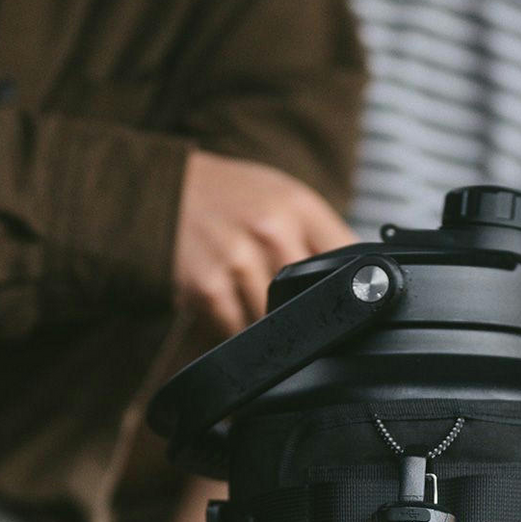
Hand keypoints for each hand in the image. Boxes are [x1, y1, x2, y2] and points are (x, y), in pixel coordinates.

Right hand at [172, 151, 354, 337]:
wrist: (160, 191)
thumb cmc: (228, 199)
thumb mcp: (281, 198)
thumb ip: (319, 236)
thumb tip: (360, 285)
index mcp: (298, 206)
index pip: (349, 258)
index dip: (355, 286)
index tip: (351, 301)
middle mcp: (271, 229)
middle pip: (314, 299)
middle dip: (307, 311)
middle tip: (293, 307)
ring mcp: (238, 259)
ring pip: (276, 321)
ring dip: (268, 324)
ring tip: (249, 296)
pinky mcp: (208, 287)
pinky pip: (238, 330)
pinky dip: (235, 328)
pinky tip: (227, 304)